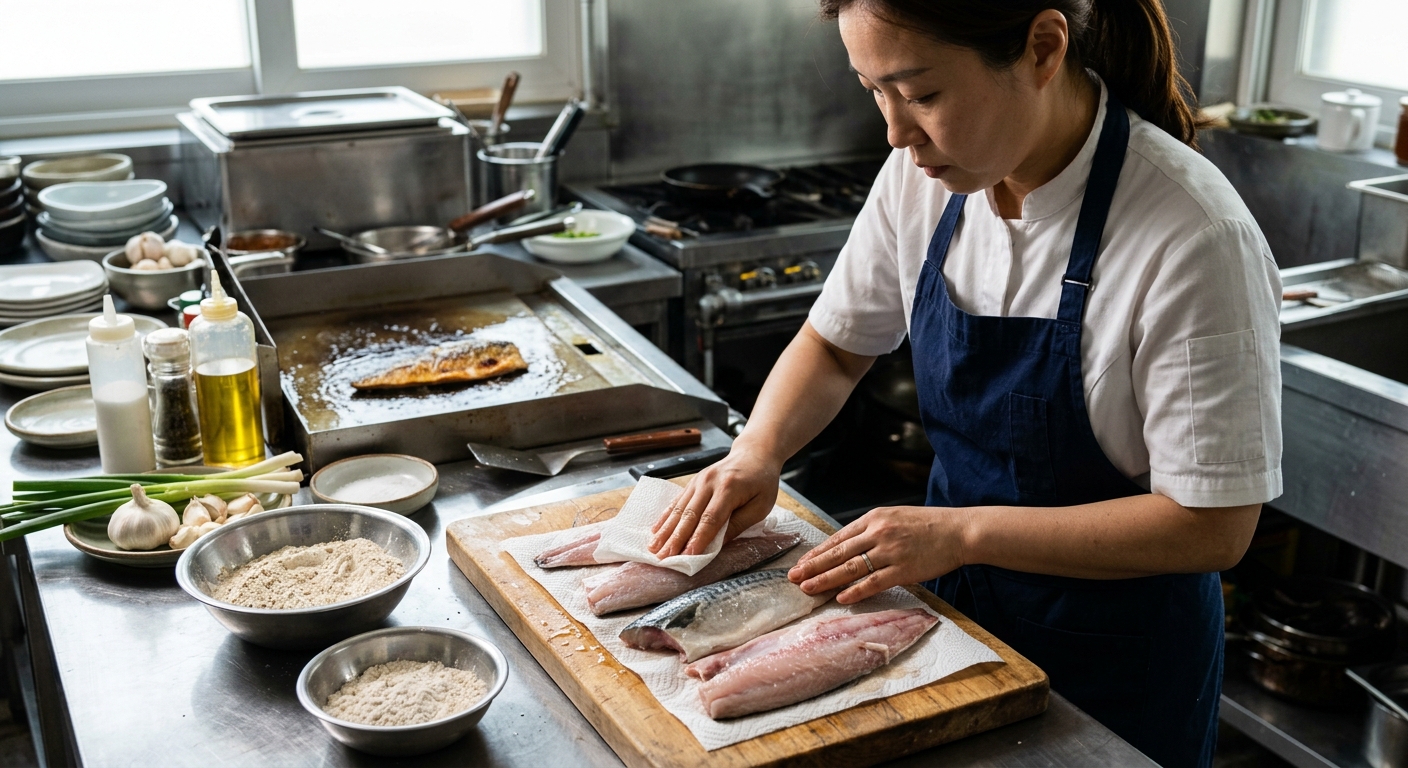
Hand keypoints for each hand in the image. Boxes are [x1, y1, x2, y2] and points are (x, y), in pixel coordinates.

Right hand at [648, 446, 781, 556]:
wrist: (754, 454)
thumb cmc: (762, 482)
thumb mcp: (760, 506)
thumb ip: (738, 525)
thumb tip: (716, 546)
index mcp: (729, 488)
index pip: (710, 519)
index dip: (697, 539)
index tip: (686, 557)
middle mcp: (709, 483)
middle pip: (689, 515)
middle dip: (675, 539)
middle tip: (663, 558)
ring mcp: (698, 480)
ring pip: (679, 509)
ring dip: (665, 531)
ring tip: (654, 549)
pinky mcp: (693, 482)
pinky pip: (676, 501)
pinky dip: (665, 517)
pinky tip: (655, 531)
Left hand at [788, 506, 970, 603]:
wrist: (959, 530)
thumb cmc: (928, 525)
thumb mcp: (894, 518)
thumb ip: (871, 530)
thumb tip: (847, 547)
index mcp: (873, 518)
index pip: (838, 538)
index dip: (817, 553)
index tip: (801, 564)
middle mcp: (878, 532)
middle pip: (838, 553)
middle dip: (813, 567)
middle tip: (793, 578)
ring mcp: (891, 551)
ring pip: (851, 568)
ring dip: (826, 579)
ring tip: (808, 588)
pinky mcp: (904, 569)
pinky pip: (874, 582)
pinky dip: (856, 590)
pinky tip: (841, 597)